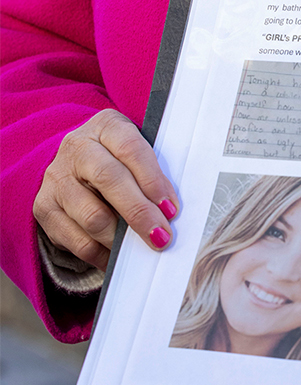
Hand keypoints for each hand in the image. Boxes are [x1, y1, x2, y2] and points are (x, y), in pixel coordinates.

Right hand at [33, 108, 177, 268]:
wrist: (75, 163)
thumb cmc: (122, 159)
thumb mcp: (138, 152)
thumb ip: (154, 171)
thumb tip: (171, 211)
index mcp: (107, 127)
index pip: (132, 150)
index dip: (153, 181)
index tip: (171, 208)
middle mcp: (77, 149)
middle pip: (109, 180)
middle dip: (139, 213)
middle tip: (162, 236)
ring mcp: (56, 179)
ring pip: (91, 215)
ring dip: (121, 237)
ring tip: (143, 247)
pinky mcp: (44, 208)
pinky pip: (75, 240)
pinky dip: (101, 253)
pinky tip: (118, 257)